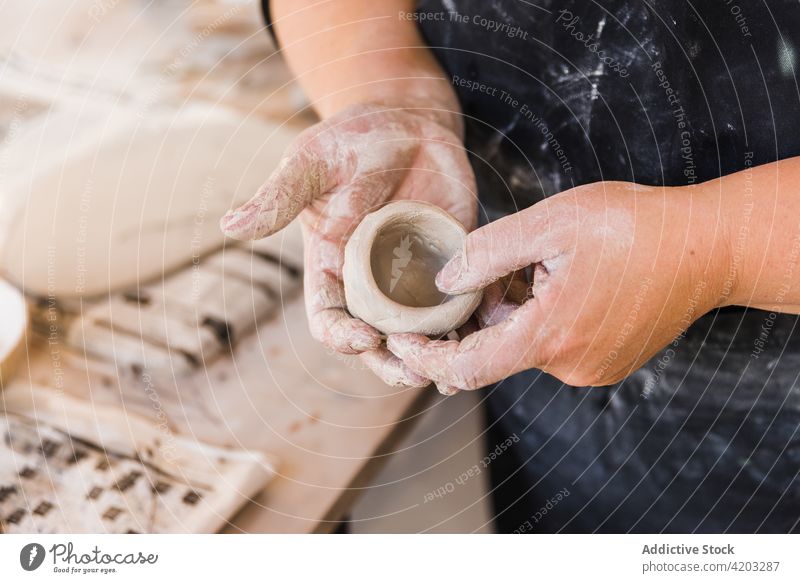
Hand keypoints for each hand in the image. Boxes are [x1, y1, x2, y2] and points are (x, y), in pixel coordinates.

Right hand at [221, 104, 476, 387]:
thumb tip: (229, 225)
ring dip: (432, 355)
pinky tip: (482, 337)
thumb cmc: (351, 139)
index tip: (364, 338)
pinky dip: (467, 325)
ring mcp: (411, 276)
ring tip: (453, 369)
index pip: (328, 317)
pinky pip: (457, 304)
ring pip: (417, 332)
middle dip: (392, 362)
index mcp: (331, 266)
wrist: (408, 123)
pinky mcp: (449, 264)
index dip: (341, 336)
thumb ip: (279, 198)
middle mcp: (370, 281)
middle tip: (417, 372)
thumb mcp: (311, 163)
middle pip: (376, 339)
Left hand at [386, 181, 731, 391]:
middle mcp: (570, 364)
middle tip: (474, 273)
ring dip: (507, 313)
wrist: (711, 247)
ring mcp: (591, 367)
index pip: (466, 368)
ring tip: (525, 264)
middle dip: (472, 317)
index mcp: (550, 336)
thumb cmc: (635, 227)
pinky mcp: (606, 361)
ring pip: (523, 344)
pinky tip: (548, 279)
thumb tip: (443, 282)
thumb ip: (488, 253)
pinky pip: (551, 345)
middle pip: (494, 351)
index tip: (401, 336)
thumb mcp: (551, 223)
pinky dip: (535, 318)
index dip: (426, 355)